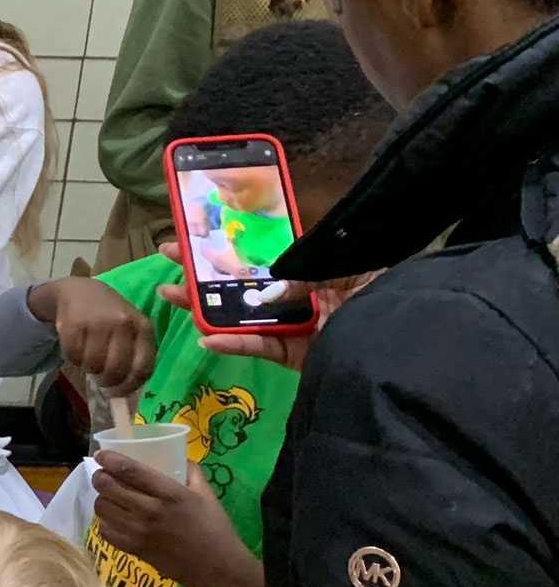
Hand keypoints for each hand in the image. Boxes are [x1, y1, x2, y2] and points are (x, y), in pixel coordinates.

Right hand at [34, 277, 155, 399]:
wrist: (80, 290)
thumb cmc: (110, 316)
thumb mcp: (130, 329)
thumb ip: (133, 356)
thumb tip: (126, 397)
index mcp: (143, 327)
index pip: (142, 367)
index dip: (129, 386)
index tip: (117, 393)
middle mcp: (123, 323)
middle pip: (116, 369)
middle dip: (107, 381)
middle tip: (101, 380)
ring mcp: (98, 322)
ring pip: (93, 365)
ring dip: (89, 369)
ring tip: (88, 359)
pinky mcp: (74, 323)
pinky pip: (73, 356)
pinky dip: (72, 359)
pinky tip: (76, 349)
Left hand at [91, 451, 263, 586]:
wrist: (217, 568)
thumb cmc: (215, 529)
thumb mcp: (207, 494)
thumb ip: (191, 472)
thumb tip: (179, 456)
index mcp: (169, 493)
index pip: (128, 470)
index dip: (109, 459)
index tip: (101, 454)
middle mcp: (149, 510)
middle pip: (107, 487)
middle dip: (99, 477)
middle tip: (102, 475)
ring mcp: (138, 532)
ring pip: (102, 508)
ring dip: (101, 499)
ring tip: (109, 497)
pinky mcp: (133, 549)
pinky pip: (105, 531)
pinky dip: (104, 522)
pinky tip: (114, 519)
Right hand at [152, 241, 377, 372]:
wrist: (416, 342)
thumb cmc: (393, 292)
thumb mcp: (349, 264)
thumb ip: (305, 271)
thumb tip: (265, 290)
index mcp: (320, 265)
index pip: (268, 248)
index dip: (233, 239)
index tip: (200, 228)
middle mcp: (307, 293)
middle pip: (247, 280)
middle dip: (206, 269)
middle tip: (169, 254)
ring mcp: (301, 326)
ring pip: (245, 314)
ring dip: (205, 305)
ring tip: (169, 293)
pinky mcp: (300, 357)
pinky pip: (262, 349)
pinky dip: (234, 344)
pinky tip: (206, 338)